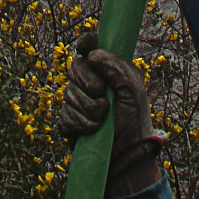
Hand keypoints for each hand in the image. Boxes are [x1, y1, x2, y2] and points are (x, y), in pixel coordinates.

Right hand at [56, 36, 164, 197]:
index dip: (86, 42)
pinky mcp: (69, 122)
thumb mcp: (134, 91)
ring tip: (103, 119)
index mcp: (107, 70)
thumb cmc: (134, 122)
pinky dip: (80, 123)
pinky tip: (92, 130)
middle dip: (87, 80)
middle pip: (75, 66)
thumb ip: (117, 67)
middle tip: (102, 94)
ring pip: (68, 92)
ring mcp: (78, 102)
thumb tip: (92, 55)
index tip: (86, 45)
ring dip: (87, 107)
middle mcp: (90, 82)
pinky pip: (65, 115)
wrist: (128, 157)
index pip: (90, 47)